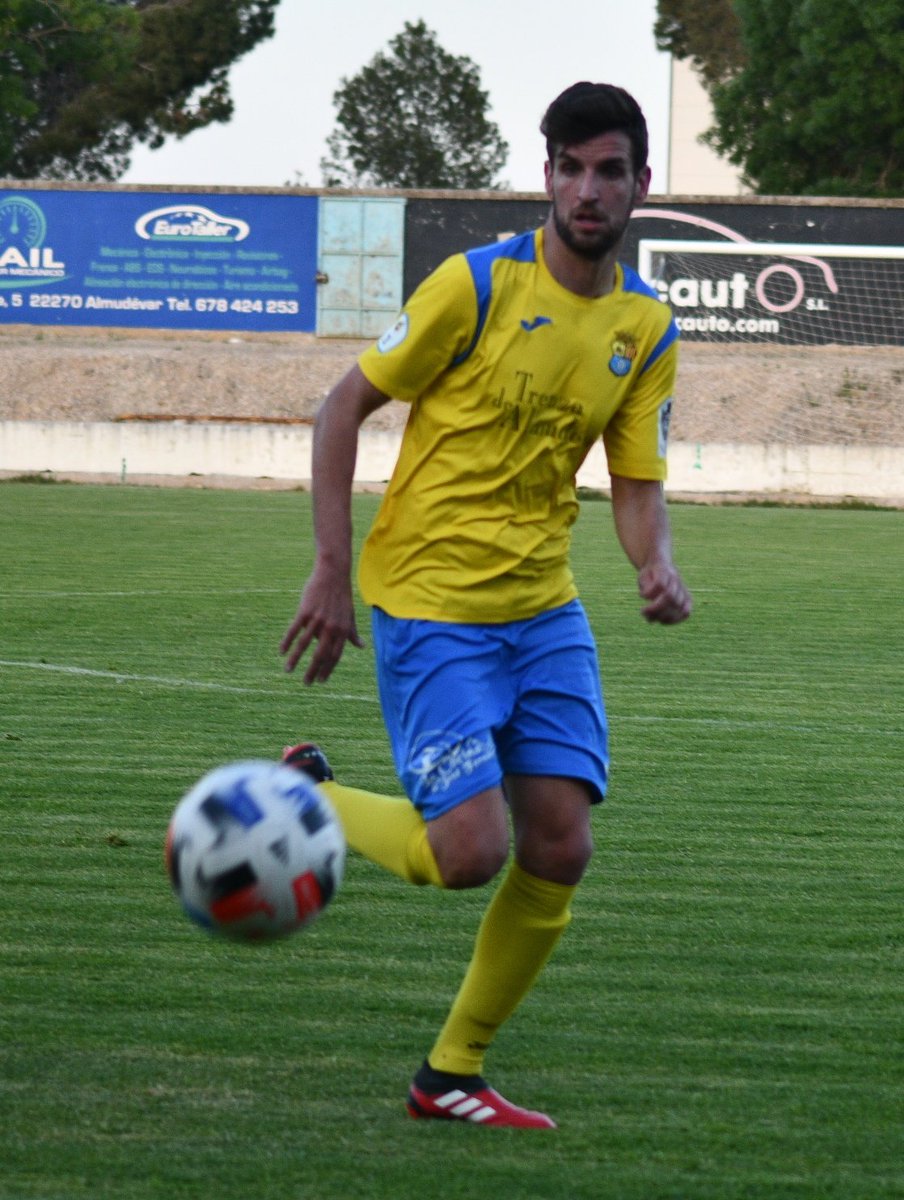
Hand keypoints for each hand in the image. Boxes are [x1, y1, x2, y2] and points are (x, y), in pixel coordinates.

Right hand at [279, 564, 363, 683]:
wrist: (333, 573)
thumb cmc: (342, 595)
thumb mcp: (350, 615)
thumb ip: (353, 633)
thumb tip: (361, 646)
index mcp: (343, 630)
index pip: (335, 655)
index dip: (328, 670)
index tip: (321, 681)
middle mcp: (331, 627)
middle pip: (321, 654)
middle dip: (313, 671)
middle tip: (306, 683)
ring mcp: (317, 619)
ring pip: (304, 645)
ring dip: (295, 660)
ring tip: (288, 671)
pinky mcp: (305, 611)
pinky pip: (294, 630)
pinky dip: (287, 642)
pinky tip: (281, 652)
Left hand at [637, 562, 691, 624]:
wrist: (661, 567)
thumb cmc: (649, 574)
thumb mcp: (642, 577)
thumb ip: (645, 586)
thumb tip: (647, 597)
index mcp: (663, 569)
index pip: (660, 584)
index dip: (649, 593)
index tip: (641, 595)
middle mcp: (676, 579)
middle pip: (669, 597)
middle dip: (654, 609)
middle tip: (643, 612)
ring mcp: (683, 589)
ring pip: (678, 606)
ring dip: (662, 616)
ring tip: (651, 618)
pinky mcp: (688, 600)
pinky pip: (685, 613)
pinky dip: (674, 620)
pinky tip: (662, 621)